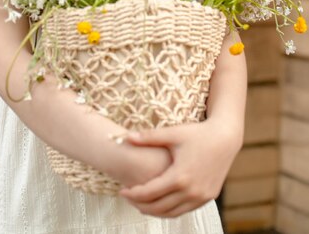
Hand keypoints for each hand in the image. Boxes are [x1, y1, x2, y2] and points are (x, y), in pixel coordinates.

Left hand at [119, 119, 241, 217]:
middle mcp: (191, 191)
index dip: (133, 194)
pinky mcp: (209, 197)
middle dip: (140, 205)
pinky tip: (160, 202)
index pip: (149, 193)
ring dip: (155, 211)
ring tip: (141, 203)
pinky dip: (170, 210)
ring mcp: (201, 197)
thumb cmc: (198, 133)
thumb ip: (148, 137)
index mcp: (179, 177)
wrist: (226, 137)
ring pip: (172, 213)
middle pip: (158, 207)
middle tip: (128, 198)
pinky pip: (185, 210)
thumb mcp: (173, 133)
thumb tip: (125, 137)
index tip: (121, 190)